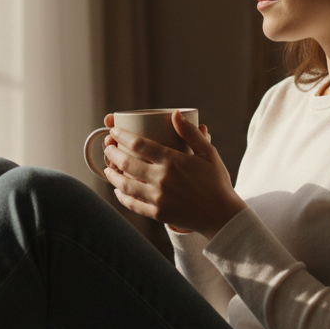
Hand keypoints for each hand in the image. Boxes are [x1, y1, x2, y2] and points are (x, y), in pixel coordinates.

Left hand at [102, 112, 241, 238]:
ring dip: (112, 175)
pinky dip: (121, 196)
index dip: (122, 135)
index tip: (114, 130)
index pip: (138, 144)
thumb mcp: (209, 153)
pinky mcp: (157, 214)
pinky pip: (132, 204)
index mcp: (173, 161)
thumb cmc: (216, 182)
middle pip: (127, 163)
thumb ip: (191, 133)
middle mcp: (162, 179)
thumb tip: (175, 113)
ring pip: (125, 185)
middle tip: (108, 148)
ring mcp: (158, 198)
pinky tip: (118, 190)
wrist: (222, 215)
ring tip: (107, 169)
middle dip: (112, 153)